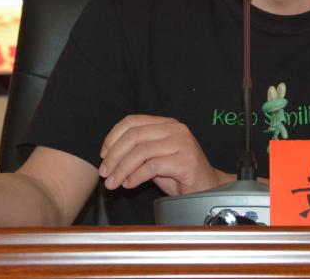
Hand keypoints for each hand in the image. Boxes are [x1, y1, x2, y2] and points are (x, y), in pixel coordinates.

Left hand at [98, 115, 222, 196]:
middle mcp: (175, 129)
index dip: (113, 136)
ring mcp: (182, 143)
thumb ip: (138, 152)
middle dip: (114, 156)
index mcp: (166, 124)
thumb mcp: (155, 159)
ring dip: (122, 169)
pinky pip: (152, 166)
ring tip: (113, 183)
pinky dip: (136, 176)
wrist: (206, 188)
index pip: (133, 121)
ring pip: (141, 152)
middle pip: (134, 136)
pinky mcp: (186, 160)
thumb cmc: (178, 175)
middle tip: (104, 173)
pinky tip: (129, 185)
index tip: (103, 155)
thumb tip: (108, 156)